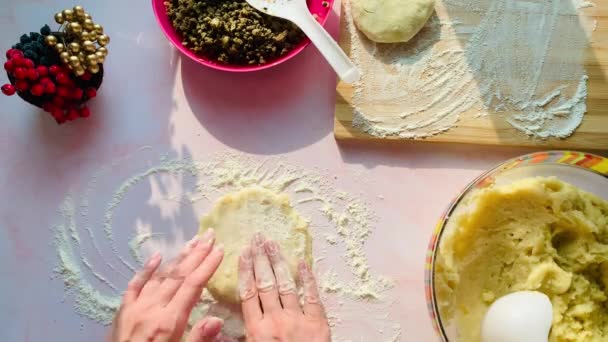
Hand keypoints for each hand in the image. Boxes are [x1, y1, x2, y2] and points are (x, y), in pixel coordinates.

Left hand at [109, 229, 228, 341]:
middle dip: (196, 254)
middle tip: (210, 235)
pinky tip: (156, 257)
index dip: (207, 266)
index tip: (220, 249)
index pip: (192, 287)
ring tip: (192, 241)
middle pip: (178, 276)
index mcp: (168, 322)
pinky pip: (135, 286)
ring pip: (160, 276)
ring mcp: (135, 309)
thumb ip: (197, 339)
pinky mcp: (122, 313)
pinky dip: (146, 270)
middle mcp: (152, 310)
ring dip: (178, 258)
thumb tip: (217, 318)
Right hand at [238, 233, 330, 341]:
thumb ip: (233, 340)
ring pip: (286, 284)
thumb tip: (213, 328)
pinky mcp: (318, 323)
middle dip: (260, 258)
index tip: (243, 252)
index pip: (248, 294)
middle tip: (257, 237)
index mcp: (257, 330)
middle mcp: (275, 320)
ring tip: (273, 243)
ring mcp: (298, 319)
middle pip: (265, 284)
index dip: (245, 271)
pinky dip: (308, 278)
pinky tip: (302, 262)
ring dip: (279, 261)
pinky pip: (312, 296)